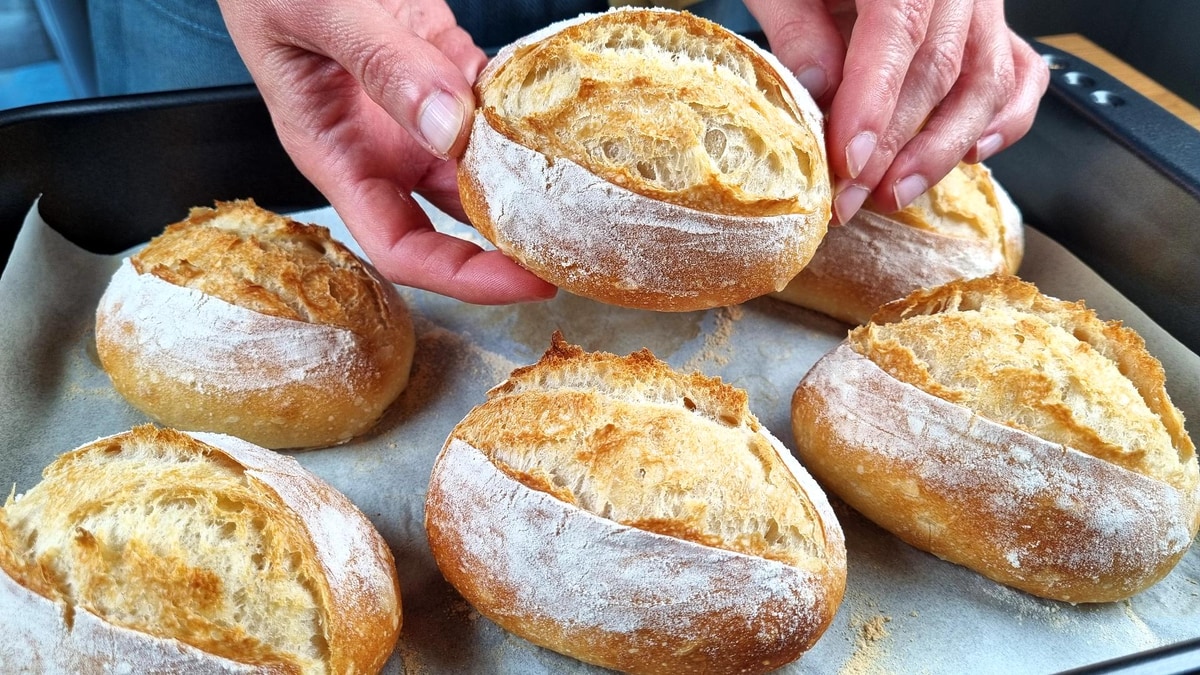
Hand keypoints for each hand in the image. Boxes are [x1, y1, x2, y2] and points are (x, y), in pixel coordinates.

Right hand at [217, 0, 556, 302]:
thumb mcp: (315, 12)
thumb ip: (380, 65)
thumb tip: (447, 127)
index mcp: (337, 154)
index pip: (402, 247)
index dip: (463, 277)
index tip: (524, 283)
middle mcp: (383, 144)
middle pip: (456, 221)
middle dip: (514, 243)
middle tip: (579, 247)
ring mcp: (416, 107)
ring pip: (485, 164)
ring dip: (531, 178)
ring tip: (583, 190)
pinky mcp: (444, 61)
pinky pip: (495, 101)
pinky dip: (527, 108)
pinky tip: (560, 111)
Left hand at [744, 0, 1049, 222]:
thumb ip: (800, 29)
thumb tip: (819, 93)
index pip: (899, 29)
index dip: (875, 102)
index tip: (849, 160)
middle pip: (939, 68)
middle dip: (893, 146)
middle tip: (851, 197)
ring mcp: (984, 3)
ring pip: (985, 81)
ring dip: (941, 148)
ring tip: (895, 191)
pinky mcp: (992, 27)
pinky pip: (1020, 74)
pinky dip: (1004, 120)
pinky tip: (970, 156)